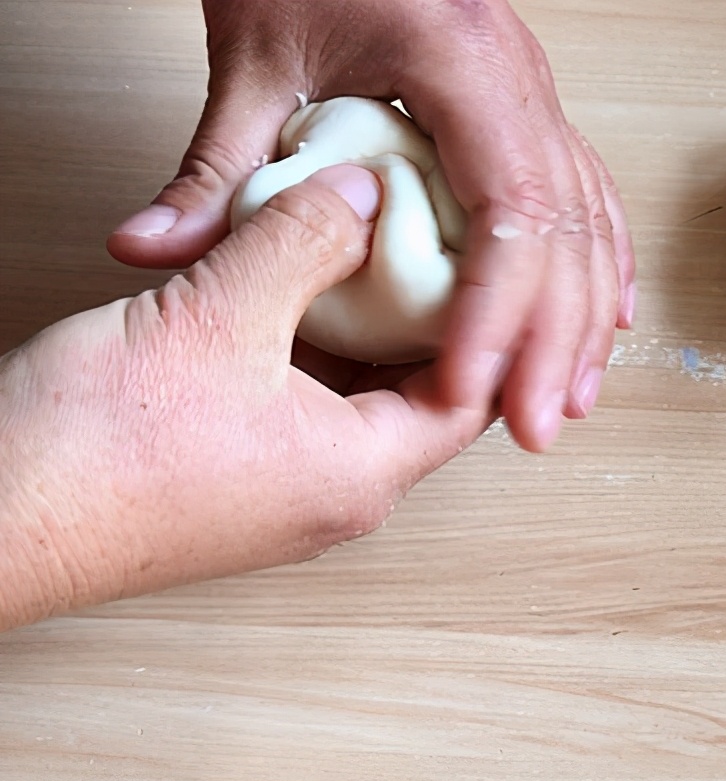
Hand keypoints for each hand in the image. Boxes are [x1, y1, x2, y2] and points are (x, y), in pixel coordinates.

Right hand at [0, 166, 492, 630]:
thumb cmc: (95, 452)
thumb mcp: (219, 315)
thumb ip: (303, 242)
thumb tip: (362, 196)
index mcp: (363, 474)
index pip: (472, 394)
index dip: (485, 318)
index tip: (478, 251)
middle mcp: (337, 494)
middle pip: (417, 388)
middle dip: (420, 307)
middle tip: (420, 231)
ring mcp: (285, 488)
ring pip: (353, 388)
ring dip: (353, 316)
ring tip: (355, 236)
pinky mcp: (236, 473)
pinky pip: (298, 395)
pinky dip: (302, 336)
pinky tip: (283, 276)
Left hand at [106, 0, 635, 452]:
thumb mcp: (254, 54)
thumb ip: (215, 166)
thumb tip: (152, 251)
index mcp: (464, 63)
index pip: (509, 209)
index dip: (496, 311)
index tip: (467, 386)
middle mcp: (520, 82)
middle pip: (565, 231)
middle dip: (553, 338)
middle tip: (534, 425)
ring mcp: (534, 93)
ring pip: (590, 220)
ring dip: (584, 317)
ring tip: (568, 400)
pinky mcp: (529, 109)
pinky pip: (586, 194)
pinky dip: (601, 263)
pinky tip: (605, 316)